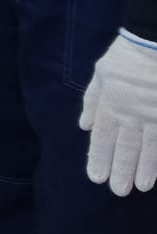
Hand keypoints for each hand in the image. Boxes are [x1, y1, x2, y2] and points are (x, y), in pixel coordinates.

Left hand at [80, 31, 156, 195]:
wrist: (155, 42)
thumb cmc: (127, 56)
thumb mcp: (101, 74)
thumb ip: (92, 101)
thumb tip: (84, 126)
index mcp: (111, 104)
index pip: (102, 138)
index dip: (99, 158)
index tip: (96, 177)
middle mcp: (132, 115)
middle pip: (125, 148)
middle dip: (121, 170)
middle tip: (118, 191)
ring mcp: (156, 117)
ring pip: (150, 149)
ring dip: (145, 169)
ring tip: (141, 187)